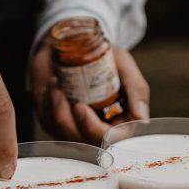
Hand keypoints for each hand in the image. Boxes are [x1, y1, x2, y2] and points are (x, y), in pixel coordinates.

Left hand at [29, 40, 149, 144]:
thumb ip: (137, 90)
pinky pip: (49, 124)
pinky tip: (52, 85)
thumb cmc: (104, 56)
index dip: (93, 129)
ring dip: (55, 111)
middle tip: (61, 95)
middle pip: (84, 145)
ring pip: (64, 136)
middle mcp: (98, 128)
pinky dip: (48, 104)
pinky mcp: (57, 122)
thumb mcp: (125, 66)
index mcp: (120, 121)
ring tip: (55, 84)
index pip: (110, 140)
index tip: (80, 106)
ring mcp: (76, 128)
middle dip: (69, 123)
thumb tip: (141, 118)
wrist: (77, 43)